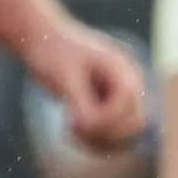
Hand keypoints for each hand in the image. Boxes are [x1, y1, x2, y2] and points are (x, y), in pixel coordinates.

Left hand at [28, 20, 148, 153]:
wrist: (42, 37)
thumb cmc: (52, 51)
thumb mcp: (63, 77)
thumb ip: (80, 101)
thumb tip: (90, 126)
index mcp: (121, 68)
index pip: (127, 104)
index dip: (105, 120)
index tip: (73, 121)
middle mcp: (127, 82)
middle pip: (135, 123)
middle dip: (105, 132)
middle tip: (72, 127)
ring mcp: (120, 96)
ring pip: (127, 134)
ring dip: (101, 140)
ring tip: (71, 131)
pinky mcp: (108, 106)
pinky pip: (113, 134)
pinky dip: (96, 140)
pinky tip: (72, 133)